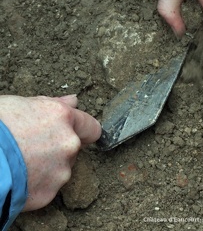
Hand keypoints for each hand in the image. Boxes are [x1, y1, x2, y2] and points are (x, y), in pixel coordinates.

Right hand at [0, 95, 100, 210]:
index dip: (85, 130)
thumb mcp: (23, 104)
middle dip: (60, 146)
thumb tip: (74, 101)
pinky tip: (21, 176)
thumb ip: (54, 104)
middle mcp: (69, 144)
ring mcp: (61, 170)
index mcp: (63, 118)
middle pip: (74, 147)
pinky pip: (49, 185)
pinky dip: (39, 182)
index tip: (80, 133)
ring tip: (24, 161)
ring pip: (62, 167)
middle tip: (35, 145)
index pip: (91, 127)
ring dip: (50, 164)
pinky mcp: (49, 192)